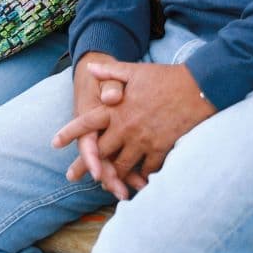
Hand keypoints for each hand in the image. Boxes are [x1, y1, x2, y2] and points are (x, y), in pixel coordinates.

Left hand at [56, 59, 214, 195]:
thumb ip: (110, 73)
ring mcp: (143, 140)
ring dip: (112, 175)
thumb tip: (89, 68)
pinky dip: (141, 177)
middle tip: (72, 177)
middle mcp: (126, 128)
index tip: (54, 144)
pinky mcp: (161, 149)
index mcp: (117, 109)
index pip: (87, 123)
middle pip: (100, 152)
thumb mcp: (135, 71)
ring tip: (104, 184)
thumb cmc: (165, 78)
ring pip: (121, 165)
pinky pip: (146, 170)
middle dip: (86, 166)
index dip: (70, 133)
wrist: (198, 88)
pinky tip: (138, 183)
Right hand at [57, 62, 125, 196]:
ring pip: (113, 163)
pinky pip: (124, 159)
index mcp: (90, 117)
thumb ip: (110, 86)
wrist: (97, 76)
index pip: (87, 142)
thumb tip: (112, 98)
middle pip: (100, 160)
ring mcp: (107, 138)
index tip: (97, 174)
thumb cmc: (103, 79)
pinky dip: (133, 172)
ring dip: (122, 179)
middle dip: (109, 178)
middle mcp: (96, 132)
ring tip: (132, 194)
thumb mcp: (106, 77)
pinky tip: (144, 183)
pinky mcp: (118, 141)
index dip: (91, 159)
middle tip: (120, 193)